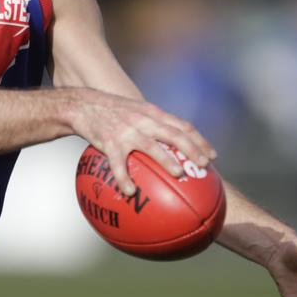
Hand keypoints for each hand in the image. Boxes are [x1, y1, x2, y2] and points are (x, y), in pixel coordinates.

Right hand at [69, 88, 216, 194]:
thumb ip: (153, 124)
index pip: (182, 125)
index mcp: (153, 113)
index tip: (212, 155)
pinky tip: (129, 191)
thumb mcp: (137, 111)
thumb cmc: (112, 111)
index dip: (199, 140)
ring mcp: (127, 131)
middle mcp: (143, 120)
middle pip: (173, 134)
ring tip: (178, 174)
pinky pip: (118, 162)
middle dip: (191, 149)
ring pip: (151, 146)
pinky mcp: (109, 141)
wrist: (84, 105)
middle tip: (203, 166)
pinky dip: (124, 177)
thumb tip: (171, 146)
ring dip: (166, 160)